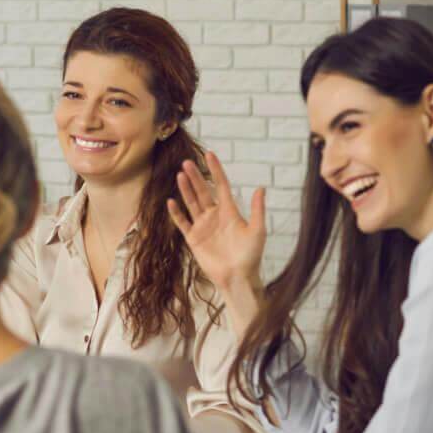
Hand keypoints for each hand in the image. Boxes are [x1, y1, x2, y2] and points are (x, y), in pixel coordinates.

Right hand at [167, 152, 265, 293]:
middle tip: (187, 162)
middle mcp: (214, 215)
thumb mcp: (258, 231)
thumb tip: (260, 188)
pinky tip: (171, 202)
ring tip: (180, 175)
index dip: (215, 170)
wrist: (238, 277)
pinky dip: (176, 213)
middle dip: (195, 177)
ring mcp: (203, 226)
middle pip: (203, 191)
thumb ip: (258, 210)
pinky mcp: (193, 238)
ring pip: (191, 203)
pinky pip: (182, 223)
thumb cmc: (251, 255)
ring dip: (186, 190)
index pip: (220, 185)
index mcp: (230, 211)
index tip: (210, 154)